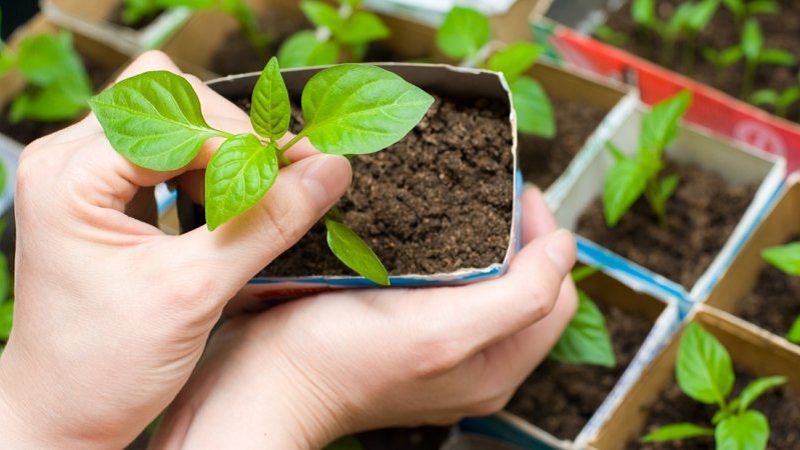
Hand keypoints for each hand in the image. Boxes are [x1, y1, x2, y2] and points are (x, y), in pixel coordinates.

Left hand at [0, 51, 351, 448]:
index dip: (249, 139)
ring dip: (225, 154)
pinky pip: (168, 154)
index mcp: (70, 175)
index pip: (179, 118)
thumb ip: (266, 224)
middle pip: (172, 100)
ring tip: (256, 199)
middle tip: (284, 181)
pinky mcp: (104, 195)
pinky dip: (210, 172)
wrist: (62, 413)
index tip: (307, 166)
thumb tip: (330, 171)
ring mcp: (84, 176)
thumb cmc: (102, 367)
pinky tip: (228, 208)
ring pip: (174, 122)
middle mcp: (69, 161)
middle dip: (235, 137)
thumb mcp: (194, 293)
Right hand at [149, 187, 577, 449]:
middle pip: (524, 284)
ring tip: (458, 199)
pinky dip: (444, 250)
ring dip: (479, 236)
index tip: (516, 192)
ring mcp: (438, 347)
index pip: (556, 290)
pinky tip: (419, 227)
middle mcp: (476, 360)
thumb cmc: (340, 362)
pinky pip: (444, 284)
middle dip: (515, 231)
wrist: (261, 383)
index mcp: (499, 364)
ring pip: (484, 280)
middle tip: (487, 188)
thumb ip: (520, 297)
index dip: (544, 236)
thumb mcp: (443, 333)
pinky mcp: (403, 332)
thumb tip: (565, 249)